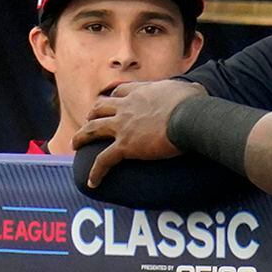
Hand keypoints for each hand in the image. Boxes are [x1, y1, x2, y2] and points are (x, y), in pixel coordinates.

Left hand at [73, 77, 203, 182]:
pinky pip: (104, 161)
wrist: (189, 117)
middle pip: (100, 108)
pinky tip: (91, 182)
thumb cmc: (193, 104)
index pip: (120, 92)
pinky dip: (95, 172)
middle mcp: (126, 107)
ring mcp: (123, 127)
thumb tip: (196, 90)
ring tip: (75, 144)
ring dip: (81, 137)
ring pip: (92, 130)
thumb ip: (187, 89)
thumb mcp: (190, 89)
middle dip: (92, 115)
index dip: (114, 97)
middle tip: (89, 121)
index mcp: (140, 94)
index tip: (113, 102)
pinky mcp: (125, 146)